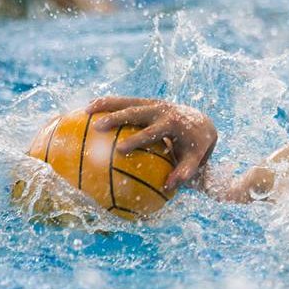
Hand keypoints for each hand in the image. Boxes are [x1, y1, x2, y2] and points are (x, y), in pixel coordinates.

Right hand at [86, 96, 217, 191]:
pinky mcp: (147, 102)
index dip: (136, 140)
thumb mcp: (195, 159)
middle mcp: (163, 110)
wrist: (202, 123)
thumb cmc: (196, 146)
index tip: (120, 149)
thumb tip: (170, 187)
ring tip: (86, 110)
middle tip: (98, 127)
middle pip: (136, 113)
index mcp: (173, 124)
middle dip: (117, 118)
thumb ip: (185, 172)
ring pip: (128, 102)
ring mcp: (154, 104)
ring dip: (107, 104)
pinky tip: (90, 108)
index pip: (153, 132)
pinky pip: (126, 101)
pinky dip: (109, 103)